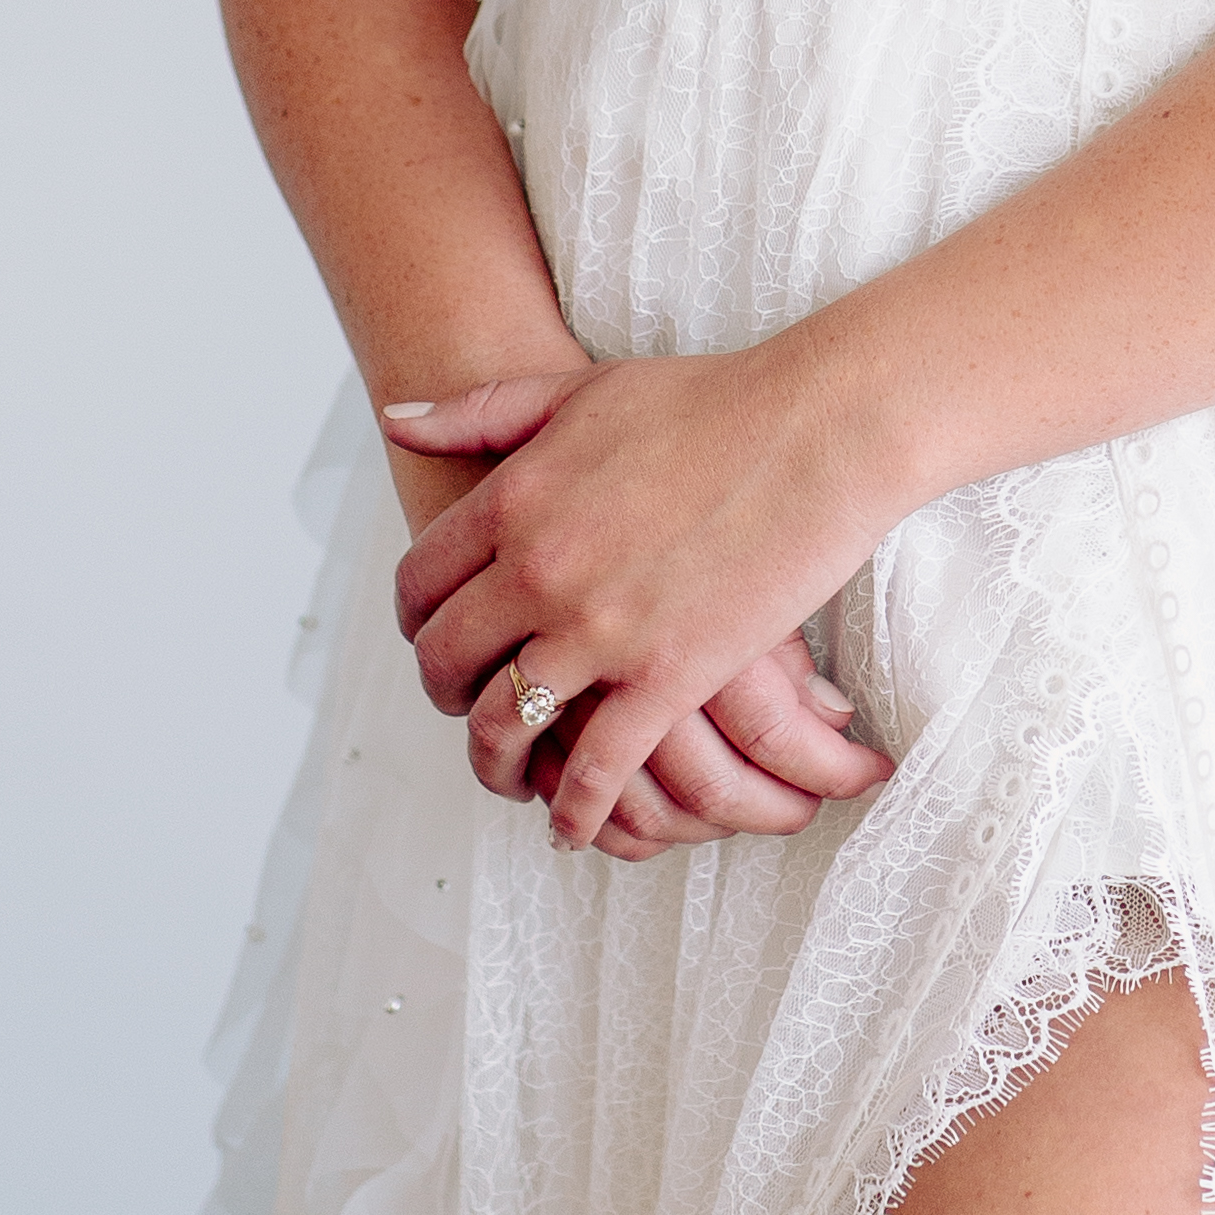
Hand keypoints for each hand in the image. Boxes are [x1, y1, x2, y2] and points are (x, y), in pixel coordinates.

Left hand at [383, 353, 888, 854]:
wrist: (818, 429)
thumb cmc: (710, 400)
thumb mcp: (578, 391)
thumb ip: (481, 410)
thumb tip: (396, 416)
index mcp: (513, 497)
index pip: (418, 582)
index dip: (414, 620)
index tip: (433, 635)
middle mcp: (538, 568)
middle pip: (445, 660)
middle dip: (444, 694)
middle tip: (462, 705)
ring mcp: (599, 629)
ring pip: (503, 725)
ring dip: (494, 764)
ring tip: (510, 776)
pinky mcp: (666, 677)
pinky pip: (593, 769)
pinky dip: (572, 810)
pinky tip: (571, 824)